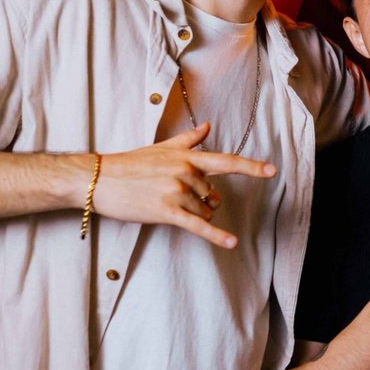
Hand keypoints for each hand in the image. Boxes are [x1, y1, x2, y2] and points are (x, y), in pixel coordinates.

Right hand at [92, 123, 276, 248]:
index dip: (252, 167)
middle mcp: (186, 173)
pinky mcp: (167, 212)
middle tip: (174, 197)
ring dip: (192, 213)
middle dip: (202, 201)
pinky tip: (232, 242)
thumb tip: (207, 126)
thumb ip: (188, 141)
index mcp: (188, 158)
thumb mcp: (160, 149)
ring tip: (165, 204)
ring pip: (204, 211)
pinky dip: (216, 235)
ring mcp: (177, 192)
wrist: (97, 179)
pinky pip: (198, 226)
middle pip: (213, 196)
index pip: (226, 162)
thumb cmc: (128, 165)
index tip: (272, 170)